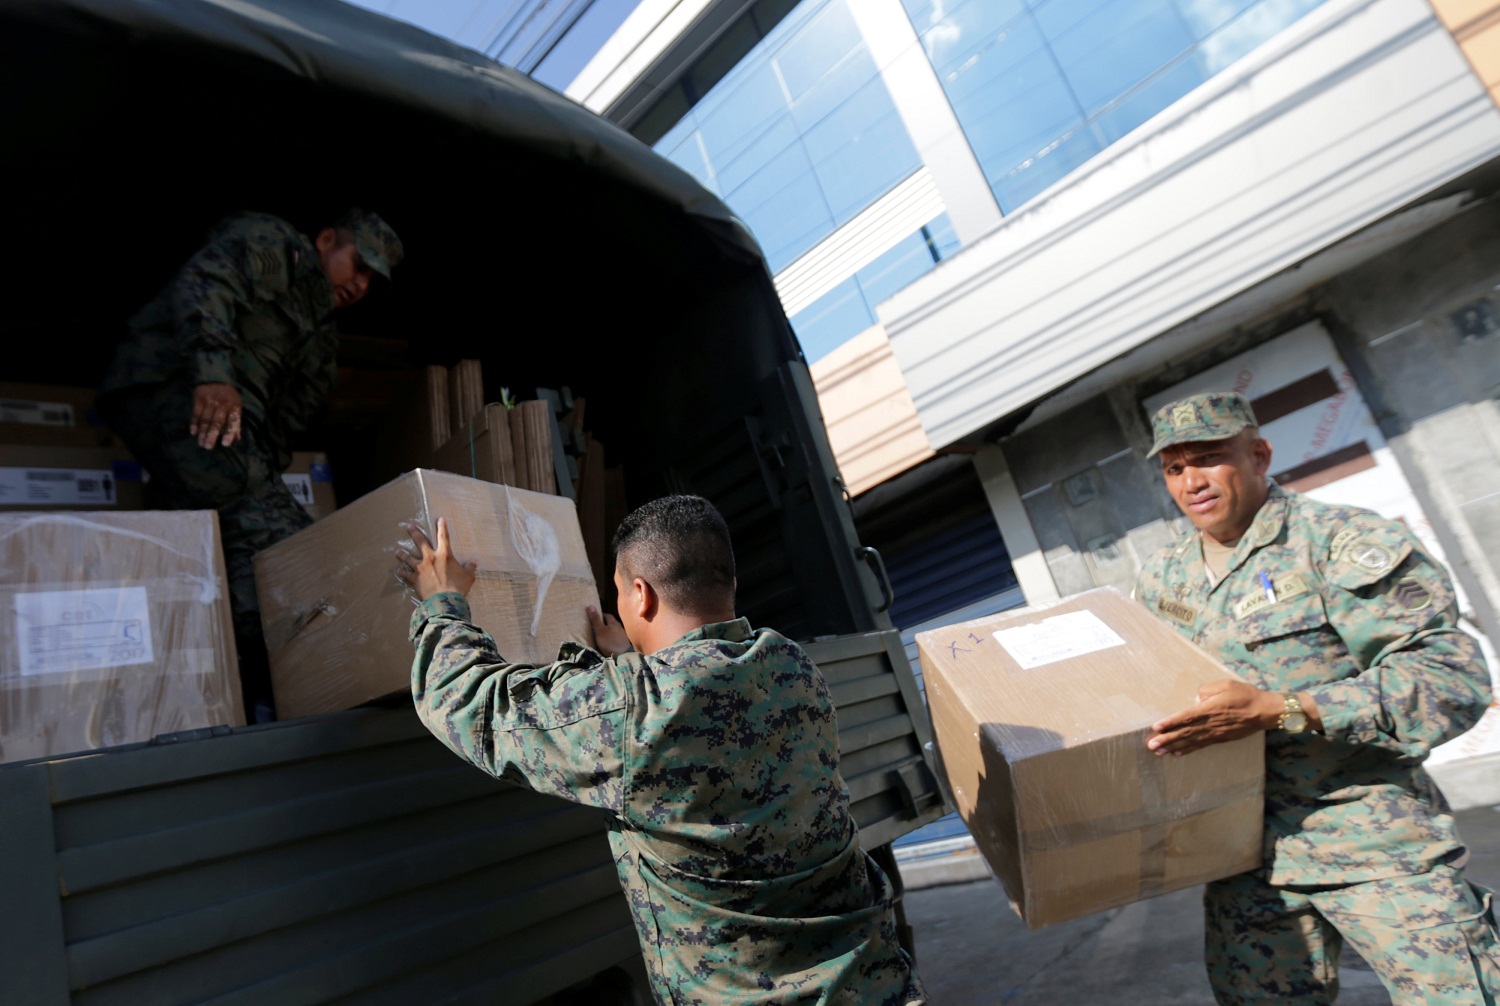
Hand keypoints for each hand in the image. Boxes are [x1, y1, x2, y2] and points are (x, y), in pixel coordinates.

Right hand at [190, 382, 242, 447]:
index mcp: (234, 406)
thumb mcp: (236, 406)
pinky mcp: (199, 398)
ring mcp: (209, 400)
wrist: (215, 377)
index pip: (233, 421)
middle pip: (216, 422)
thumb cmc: (229, 396)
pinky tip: (193, 433)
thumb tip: (237, 439)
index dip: (229, 433)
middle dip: (212, 436)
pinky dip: (194, 424)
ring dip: (202, 433)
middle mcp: (222, 403)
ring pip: (205, 420)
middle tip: (208, 447)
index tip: (225, 444)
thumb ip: (236, 422)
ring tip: (201, 443)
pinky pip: (195, 414)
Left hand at [396, 518, 476, 599]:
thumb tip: (474, 562)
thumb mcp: (468, 577)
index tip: (439, 519)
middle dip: (414, 533)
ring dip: (402, 554)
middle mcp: (430, 558)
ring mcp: (420, 568)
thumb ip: (470, 568)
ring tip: (397, 551)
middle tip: (409, 526)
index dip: (442, 527)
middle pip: (420, 542)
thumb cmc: (458, 587)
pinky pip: (405, 574)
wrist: (444, 601)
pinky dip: (402, 572)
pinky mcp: (414, 578)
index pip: (444, 537)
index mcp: (444, 555)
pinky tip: (398, 570)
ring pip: (408, 557)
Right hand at [588, 605, 630, 655]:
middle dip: (604, 623)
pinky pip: (616, 638)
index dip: (600, 615)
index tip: (594, 617)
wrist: (623, 656)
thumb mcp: (600, 630)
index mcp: (614, 622)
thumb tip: (590, 605)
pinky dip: (612, 638)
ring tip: (601, 635)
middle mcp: (620, 627)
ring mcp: (623, 635)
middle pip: (611, 623)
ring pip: (614, 630)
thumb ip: (595, 619)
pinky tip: (609, 642)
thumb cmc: (610, 642)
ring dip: (608, 631)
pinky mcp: (624, 643)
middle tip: (596, 626)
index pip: (607, 615)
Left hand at [1145, 680, 1283, 755]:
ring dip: (1174, 746)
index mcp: (1211, 709)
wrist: (1265, 712)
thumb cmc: (1245, 695)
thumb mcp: (1225, 684)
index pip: (1186, 717)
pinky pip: (1201, 745)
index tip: (1156, 727)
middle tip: (1152, 745)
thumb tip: (1196, 697)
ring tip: (1159, 752)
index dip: (1170, 722)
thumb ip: (1207, 689)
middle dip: (1167, 739)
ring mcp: (1216, 733)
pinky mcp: (1220, 738)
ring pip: (1191, 741)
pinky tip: (1177, 753)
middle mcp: (1211, 723)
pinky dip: (1188, 749)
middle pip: (1185, 732)